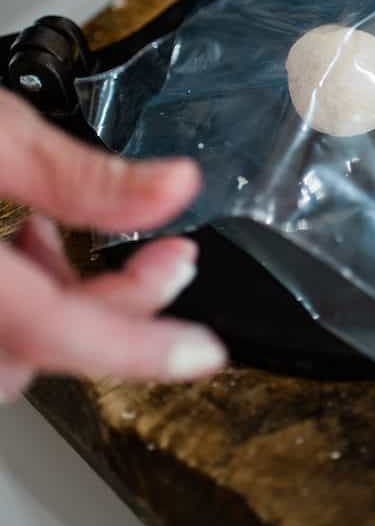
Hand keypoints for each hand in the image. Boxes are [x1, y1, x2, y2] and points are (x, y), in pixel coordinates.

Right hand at [0, 90, 226, 401]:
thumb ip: (79, 173)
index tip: (204, 352)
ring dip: (60, 300)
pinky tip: (30, 237)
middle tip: (167, 257)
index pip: (59, 331)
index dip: (141, 348)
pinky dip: (24, 294)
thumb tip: (176, 187)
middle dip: (111, 308)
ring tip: (65, 228)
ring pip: (13, 345)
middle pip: (39, 350)